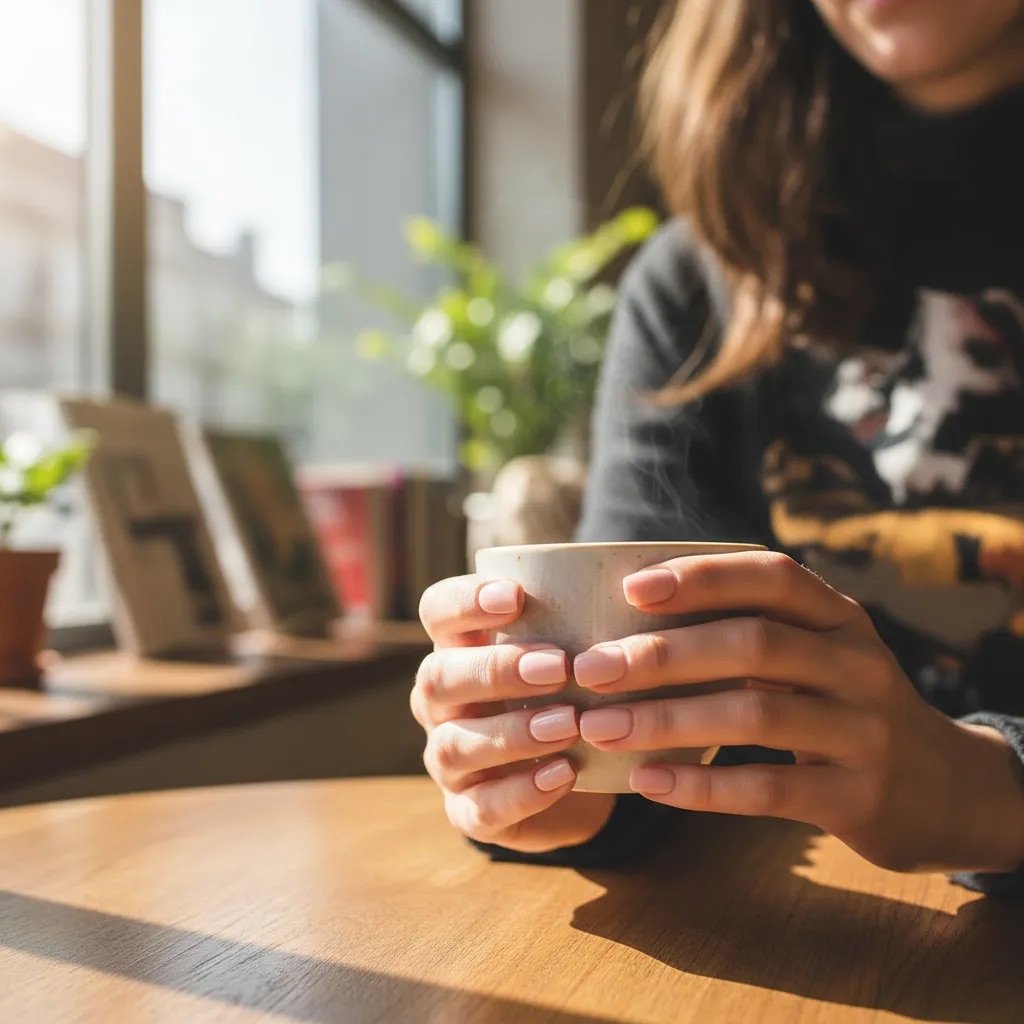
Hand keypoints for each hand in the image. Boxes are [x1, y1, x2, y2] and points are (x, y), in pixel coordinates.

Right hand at [413, 575, 615, 852]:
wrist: (582, 776)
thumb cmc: (575, 693)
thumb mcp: (576, 652)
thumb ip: (583, 622)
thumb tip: (642, 585)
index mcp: (458, 648)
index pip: (438, 611)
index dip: (466, 601)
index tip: (516, 597)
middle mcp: (441, 702)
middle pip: (439, 677)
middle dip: (496, 670)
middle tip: (558, 667)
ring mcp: (448, 759)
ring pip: (455, 745)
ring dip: (512, 734)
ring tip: (568, 725)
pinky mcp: (469, 811)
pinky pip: (482, 807)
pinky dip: (523, 792)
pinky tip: (565, 774)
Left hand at [573, 551, 1023, 874]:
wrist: (945, 790)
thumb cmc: (846, 708)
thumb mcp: (819, 655)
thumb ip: (751, 631)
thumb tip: (632, 617)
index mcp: (841, 618)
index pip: (773, 577)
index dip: (703, 577)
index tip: (632, 588)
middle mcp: (859, 664)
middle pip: (752, 645)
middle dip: (662, 654)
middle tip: (591, 668)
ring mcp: (865, 731)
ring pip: (754, 715)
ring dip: (666, 720)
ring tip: (600, 727)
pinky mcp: (860, 798)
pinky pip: (768, 789)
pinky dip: (702, 785)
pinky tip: (649, 782)